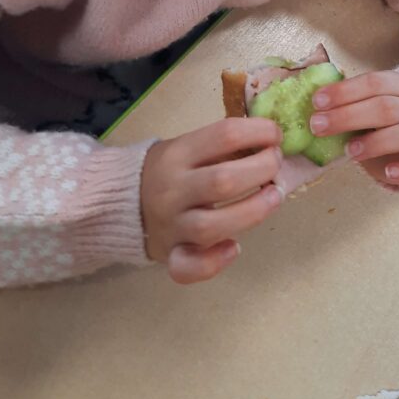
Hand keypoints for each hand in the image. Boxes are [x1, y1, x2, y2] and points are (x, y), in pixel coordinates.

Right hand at [140, 118, 283, 283]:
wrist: (122, 201)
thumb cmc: (171, 170)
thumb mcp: (187, 146)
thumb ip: (222, 146)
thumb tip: (272, 140)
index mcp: (177, 154)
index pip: (224, 135)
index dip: (259, 132)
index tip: (275, 135)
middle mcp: (172, 189)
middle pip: (222, 181)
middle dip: (262, 170)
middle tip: (276, 164)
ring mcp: (171, 225)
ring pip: (211, 225)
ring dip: (253, 211)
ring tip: (274, 197)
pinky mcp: (171, 255)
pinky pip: (189, 266)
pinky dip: (215, 262)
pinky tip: (234, 248)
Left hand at [310, 70, 398, 185]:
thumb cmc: (378, 122)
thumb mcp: (364, 106)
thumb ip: (346, 103)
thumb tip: (312, 101)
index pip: (374, 82)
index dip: (344, 91)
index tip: (317, 102)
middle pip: (386, 108)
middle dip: (348, 116)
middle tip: (318, 126)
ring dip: (376, 142)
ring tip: (349, 152)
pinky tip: (389, 173)